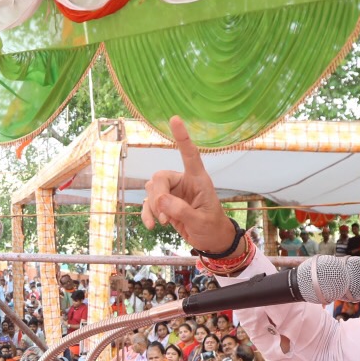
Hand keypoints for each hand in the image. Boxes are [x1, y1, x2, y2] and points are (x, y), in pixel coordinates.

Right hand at [140, 116, 234, 252]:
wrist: (211, 241)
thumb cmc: (212, 228)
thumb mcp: (200, 221)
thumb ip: (181, 211)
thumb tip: (160, 200)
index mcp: (198, 180)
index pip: (190, 154)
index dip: (182, 137)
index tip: (175, 118)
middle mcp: (184, 182)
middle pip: (160, 177)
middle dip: (157, 195)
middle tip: (163, 215)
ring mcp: (173, 192)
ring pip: (152, 189)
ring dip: (152, 206)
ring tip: (162, 223)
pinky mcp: (165, 204)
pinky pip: (149, 203)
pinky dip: (147, 213)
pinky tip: (152, 226)